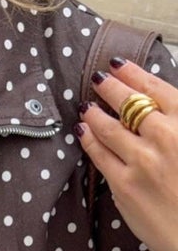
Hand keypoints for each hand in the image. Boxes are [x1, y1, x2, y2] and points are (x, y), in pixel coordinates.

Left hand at [75, 59, 177, 250]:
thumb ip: (176, 122)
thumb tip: (154, 106)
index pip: (156, 88)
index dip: (133, 74)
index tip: (119, 65)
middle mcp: (166, 137)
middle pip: (129, 103)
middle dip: (110, 87)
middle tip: (98, 79)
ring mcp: (143, 161)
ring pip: (110, 127)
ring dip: (94, 112)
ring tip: (86, 106)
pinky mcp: (124, 185)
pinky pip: (100, 155)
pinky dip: (88, 139)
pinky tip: (82, 130)